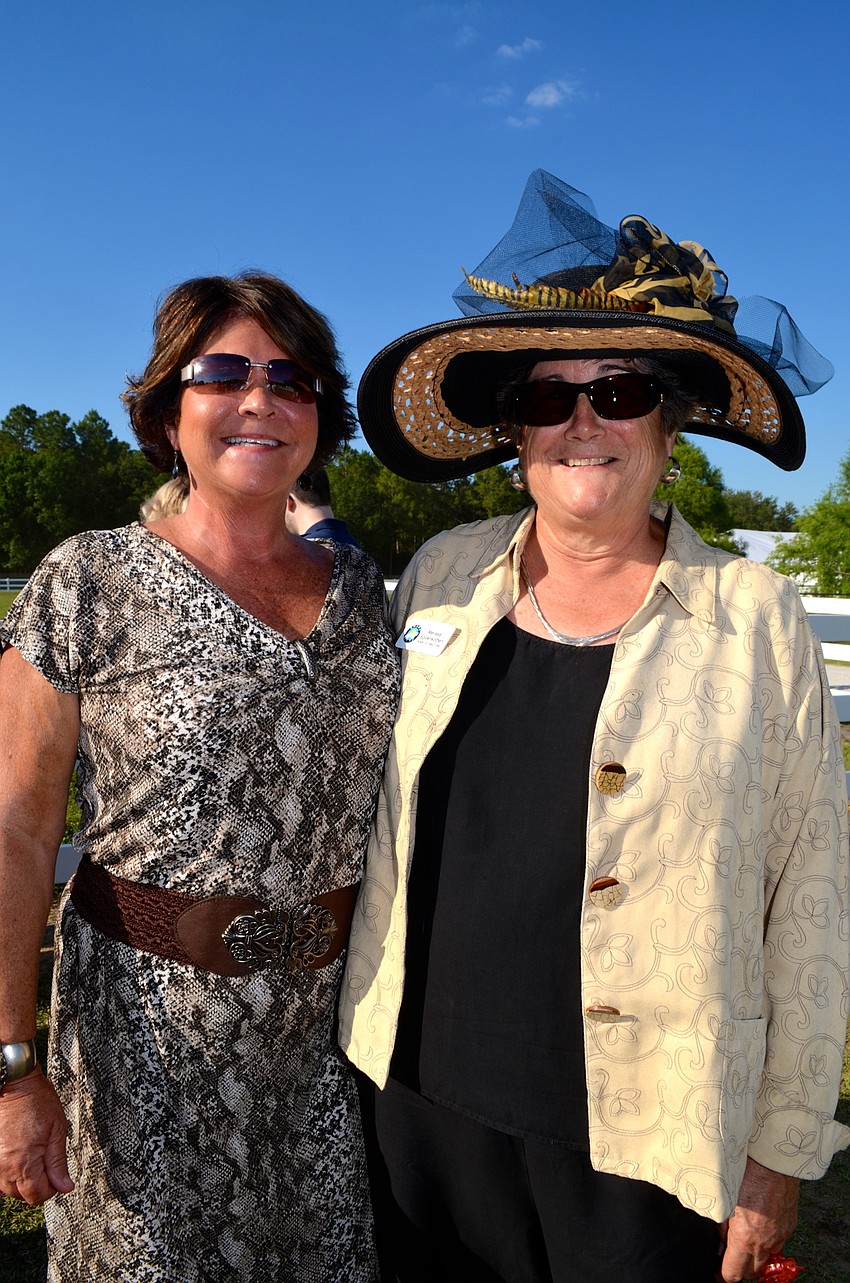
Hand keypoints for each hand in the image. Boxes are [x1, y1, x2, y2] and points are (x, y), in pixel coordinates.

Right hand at [0, 1069, 73, 1204]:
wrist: (14, 1083)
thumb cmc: (36, 1100)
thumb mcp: (57, 1129)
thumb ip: (59, 1161)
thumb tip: (65, 1185)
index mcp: (25, 1162)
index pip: (37, 1195)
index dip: (53, 1190)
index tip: (60, 1179)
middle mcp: (5, 1167)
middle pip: (22, 1195)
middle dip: (38, 1187)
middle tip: (50, 1169)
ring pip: (9, 1188)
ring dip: (24, 1181)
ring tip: (37, 1160)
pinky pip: (0, 1175)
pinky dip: (12, 1172)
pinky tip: (22, 1158)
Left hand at [718, 1157, 798, 1280]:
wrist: (773, 1158)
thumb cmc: (745, 1173)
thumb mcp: (723, 1199)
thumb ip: (721, 1225)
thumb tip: (720, 1239)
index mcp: (745, 1238)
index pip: (733, 1273)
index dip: (722, 1274)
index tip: (716, 1271)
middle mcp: (765, 1242)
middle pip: (752, 1271)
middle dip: (739, 1268)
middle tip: (727, 1256)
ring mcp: (780, 1234)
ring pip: (766, 1257)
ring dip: (754, 1254)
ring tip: (742, 1239)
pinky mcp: (789, 1225)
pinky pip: (777, 1242)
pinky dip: (766, 1240)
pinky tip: (757, 1226)